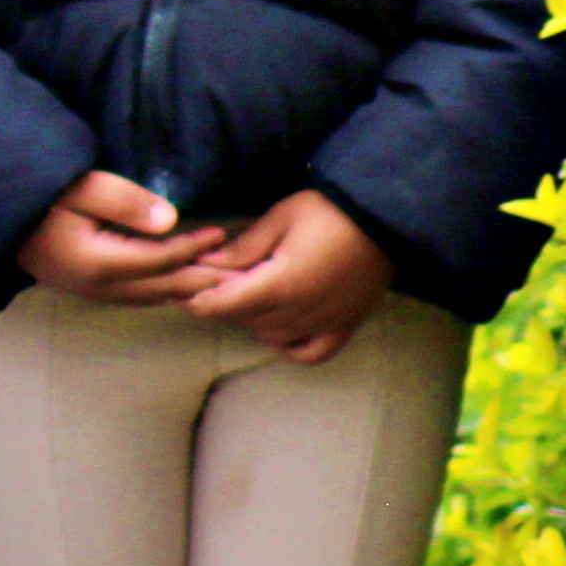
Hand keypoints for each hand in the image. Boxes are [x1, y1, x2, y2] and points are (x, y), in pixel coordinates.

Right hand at [15, 169, 235, 307]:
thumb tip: (170, 219)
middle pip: (167, 288)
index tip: (222, 234)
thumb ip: (125, 202)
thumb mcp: (80, 189)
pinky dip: (168, 291)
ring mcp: (95, 293)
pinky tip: (181, 285)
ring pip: (155, 298)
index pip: (163, 259)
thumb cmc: (37, 198)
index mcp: (101, 263)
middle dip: (204, 280)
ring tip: (220, 282)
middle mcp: (102, 287)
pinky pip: (141, 297)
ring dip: (188, 289)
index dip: (195, 247)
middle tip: (240, 273)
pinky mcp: (90, 290)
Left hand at [178, 187, 393, 360]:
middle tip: (215, 285)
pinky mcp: (345, 327)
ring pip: (270, 337)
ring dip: (253, 321)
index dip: (195, 301)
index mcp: (279, 284)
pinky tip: (280, 328)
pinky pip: (309, 353)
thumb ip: (243, 247)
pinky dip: (290, 346)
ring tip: (250, 296)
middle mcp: (300, 312)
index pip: (222, 305)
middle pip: (243, 320)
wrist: (385, 218)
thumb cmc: (329, 212)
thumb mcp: (280, 219)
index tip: (180, 292)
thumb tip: (204, 263)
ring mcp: (324, 323)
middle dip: (223, 303)